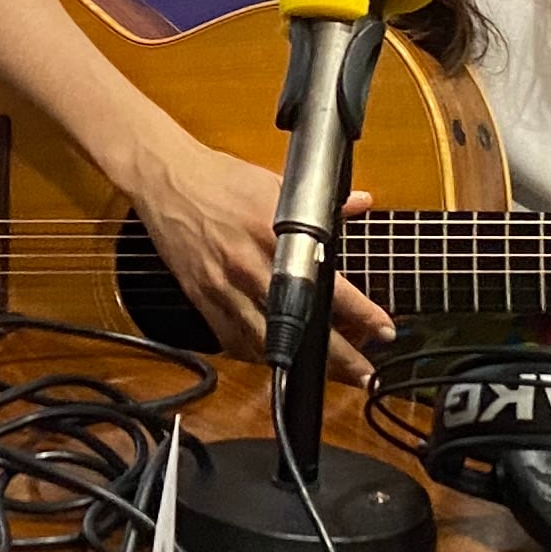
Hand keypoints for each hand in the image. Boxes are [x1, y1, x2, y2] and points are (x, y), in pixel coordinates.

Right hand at [123, 132, 391, 381]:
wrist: (167, 178)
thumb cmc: (220, 178)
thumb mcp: (276, 184)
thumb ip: (322, 204)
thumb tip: (359, 204)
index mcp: (276, 235)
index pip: (328, 284)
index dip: (360, 313)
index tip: (383, 329)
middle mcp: (251, 266)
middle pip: (300, 324)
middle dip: (336, 355)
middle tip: (363, 374)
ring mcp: (224, 285)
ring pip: (266, 341)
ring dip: (298, 361)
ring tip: (323, 372)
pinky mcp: (202, 296)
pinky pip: (232, 338)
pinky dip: (255, 353)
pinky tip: (274, 355)